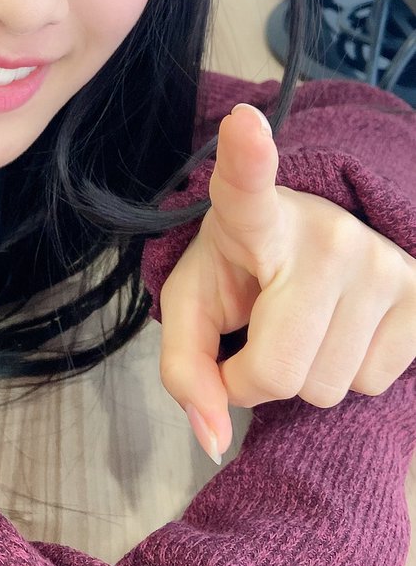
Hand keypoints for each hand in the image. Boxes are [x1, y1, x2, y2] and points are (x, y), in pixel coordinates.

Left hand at [158, 102, 415, 463]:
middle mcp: (325, 233)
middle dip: (257, 375)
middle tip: (258, 329)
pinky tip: (339, 326)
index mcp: (252, 219)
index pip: (247, 187)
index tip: (243, 125)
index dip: (247, 158)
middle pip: (282, 368)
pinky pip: (375, 383)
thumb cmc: (239, 273)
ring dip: (305, 374)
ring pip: (330, 386)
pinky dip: (347, 373)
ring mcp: (381, 260)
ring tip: (302, 320)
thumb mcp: (193, 306)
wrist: (310, 245)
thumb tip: (215, 441)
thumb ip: (185, 370)